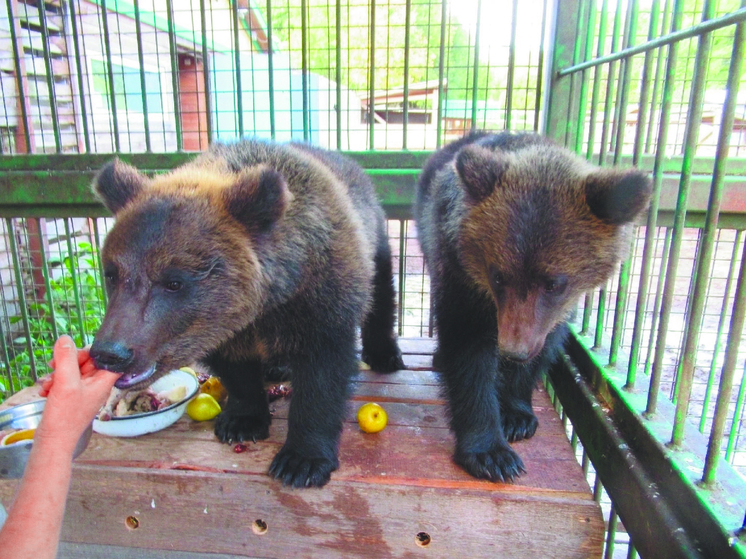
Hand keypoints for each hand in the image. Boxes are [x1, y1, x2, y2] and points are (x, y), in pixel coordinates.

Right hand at [35, 336, 120, 452]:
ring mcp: (84, 392)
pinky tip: (46, 390)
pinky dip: (55, 383)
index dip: (97, 351)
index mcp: (104, 382)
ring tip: (49, 383)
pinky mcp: (72, 397)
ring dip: (59, 373)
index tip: (80, 353)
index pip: (111, 359)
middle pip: (89, 362)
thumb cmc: (65, 417)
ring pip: (74, 371)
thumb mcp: (66, 383)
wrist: (53, 441)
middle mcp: (97, 386)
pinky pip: (65, 381)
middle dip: (70, 361)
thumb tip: (65, 339)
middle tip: (55, 365)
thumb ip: (67, 359)